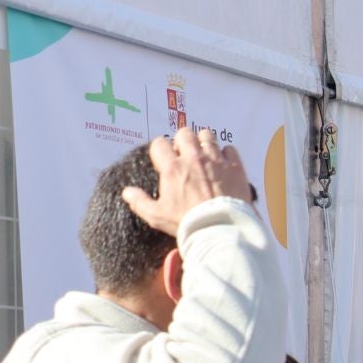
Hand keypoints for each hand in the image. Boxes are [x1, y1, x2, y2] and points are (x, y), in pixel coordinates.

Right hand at [121, 128, 251, 235]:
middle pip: (184, 133)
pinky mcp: (235, 166)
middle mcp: (193, 158)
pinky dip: (226, 154)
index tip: (165, 160)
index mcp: (172, 168)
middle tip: (186, 156)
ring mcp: (216, 160)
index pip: (160, 143)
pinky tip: (224, 165)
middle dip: (183, 141)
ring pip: (207, 136)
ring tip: (205, 157)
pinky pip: (230, 149)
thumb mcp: (158, 216)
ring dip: (204, 143)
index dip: (161, 150)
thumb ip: (140, 202)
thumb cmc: (187, 222)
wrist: (221, 229)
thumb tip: (127, 192)